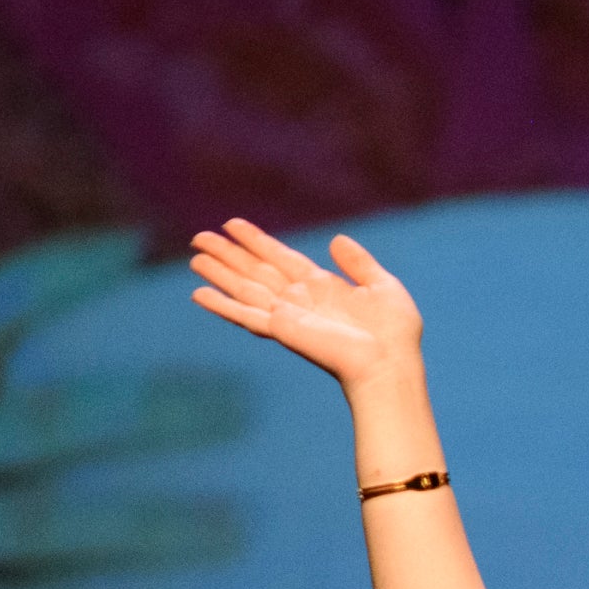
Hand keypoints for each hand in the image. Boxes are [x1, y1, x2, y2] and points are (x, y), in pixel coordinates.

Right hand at [187, 221, 423, 392]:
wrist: (390, 364)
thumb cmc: (394, 334)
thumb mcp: (382, 286)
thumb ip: (359, 262)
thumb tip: (336, 239)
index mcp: (321, 287)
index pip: (280, 257)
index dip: (256, 241)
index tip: (232, 224)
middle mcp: (299, 300)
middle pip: (255, 271)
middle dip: (228, 254)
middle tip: (198, 237)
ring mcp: (287, 315)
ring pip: (244, 288)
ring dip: (219, 273)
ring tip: (194, 258)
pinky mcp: (281, 329)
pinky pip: (244, 314)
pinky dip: (222, 305)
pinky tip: (199, 294)